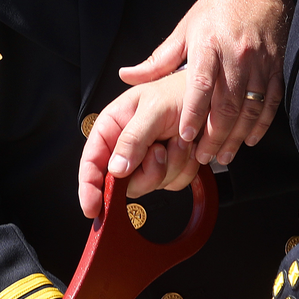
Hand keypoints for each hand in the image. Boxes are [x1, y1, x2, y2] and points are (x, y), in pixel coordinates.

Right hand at [79, 76, 201, 217]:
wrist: (209, 96)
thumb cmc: (178, 91)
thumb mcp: (154, 108)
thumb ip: (133, 138)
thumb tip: (116, 169)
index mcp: (112, 127)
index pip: (91, 162)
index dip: (89, 187)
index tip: (92, 207)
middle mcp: (126, 146)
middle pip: (125, 183)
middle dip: (148, 171)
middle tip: (160, 147)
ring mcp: (147, 160)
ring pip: (153, 184)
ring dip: (172, 163)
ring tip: (177, 138)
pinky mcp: (167, 168)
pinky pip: (174, 183)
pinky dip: (186, 167)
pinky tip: (187, 147)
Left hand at [118, 0, 289, 165]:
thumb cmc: (218, 8)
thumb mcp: (185, 28)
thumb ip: (159, 59)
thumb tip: (126, 76)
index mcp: (209, 45)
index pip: (201, 84)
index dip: (194, 113)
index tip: (185, 136)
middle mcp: (236, 56)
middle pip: (227, 104)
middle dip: (215, 135)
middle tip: (203, 157)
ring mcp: (259, 63)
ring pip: (249, 108)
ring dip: (237, 136)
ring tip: (224, 155)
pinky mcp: (276, 68)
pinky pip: (270, 102)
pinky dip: (261, 124)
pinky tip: (250, 139)